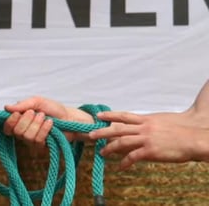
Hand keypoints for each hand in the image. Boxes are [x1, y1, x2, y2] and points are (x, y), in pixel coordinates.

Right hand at [3, 96, 94, 146]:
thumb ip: (22, 104)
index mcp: (19, 121)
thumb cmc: (53, 109)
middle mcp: (24, 132)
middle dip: (27, 120)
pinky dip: (45, 129)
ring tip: (44, 117)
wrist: (70, 117)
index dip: (10, 122)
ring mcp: (32, 141)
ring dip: (37, 124)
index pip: (6, 127)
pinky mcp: (42, 147)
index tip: (18, 113)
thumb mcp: (37, 101)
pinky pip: (38, 140)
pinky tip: (50, 124)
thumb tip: (6, 108)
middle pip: (17, 132)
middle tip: (35, 113)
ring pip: (27, 137)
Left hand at [89, 110, 208, 169]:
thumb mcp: (161, 122)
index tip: (98, 116)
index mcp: (146, 120)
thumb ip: (148, 124)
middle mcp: (144, 128)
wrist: (193, 139)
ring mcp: (146, 139)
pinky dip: (125, 162)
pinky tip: (120, 167)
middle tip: (90, 135)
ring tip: (101, 153)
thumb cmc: (180, 131)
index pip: (124, 116)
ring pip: (122, 142)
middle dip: (102, 132)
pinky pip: (133, 157)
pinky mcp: (151, 151)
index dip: (110, 115)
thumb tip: (140, 125)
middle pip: (118, 128)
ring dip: (110, 148)